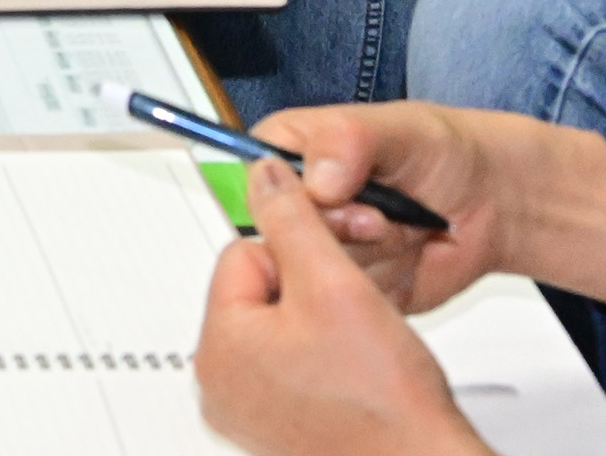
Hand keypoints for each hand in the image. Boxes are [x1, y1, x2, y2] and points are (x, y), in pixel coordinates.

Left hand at [193, 159, 484, 455]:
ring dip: (320, 320)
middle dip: (310, 287)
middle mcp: (221, 385)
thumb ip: (293, 217)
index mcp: (219, 346)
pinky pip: (292, 367)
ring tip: (361, 345)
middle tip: (355, 310)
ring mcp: (247, 412)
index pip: (245, 253)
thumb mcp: (335, 281)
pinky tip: (356, 371)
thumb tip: (262, 175)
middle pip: (260, 291)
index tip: (337, 266)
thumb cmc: (385, 399)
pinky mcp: (276, 430)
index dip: (301, 250)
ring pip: (279, 326)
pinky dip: (324, 359)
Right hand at [249, 101, 605, 315]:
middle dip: (340, 230)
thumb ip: (350, 141)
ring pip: (319, 270)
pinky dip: (387, 281)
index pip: (255, 177)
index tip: (329, 194)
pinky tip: (408, 256)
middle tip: (378, 217)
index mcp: (296, 152)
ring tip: (403, 228)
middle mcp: (306, 201)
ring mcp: (330, 245)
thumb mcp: (399, 128)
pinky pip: (351, 299)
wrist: (494, 200)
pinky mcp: (354, 285)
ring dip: (370, 255)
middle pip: (284, 233)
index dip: (287, 197)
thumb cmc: (445, 151)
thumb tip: (316, 178)